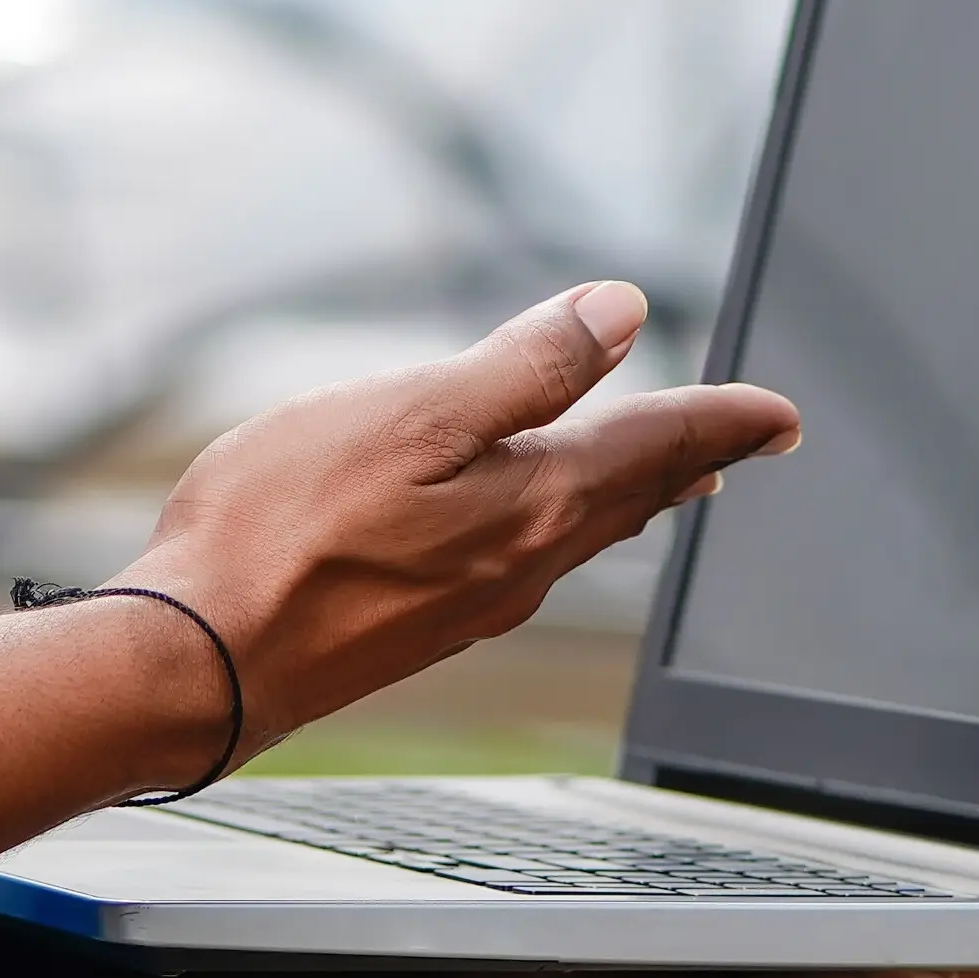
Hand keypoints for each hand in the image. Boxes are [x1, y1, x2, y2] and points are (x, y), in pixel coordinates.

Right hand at [0, 285, 794, 940]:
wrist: (197, 663)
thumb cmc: (287, 530)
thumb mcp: (415, 413)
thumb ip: (524, 367)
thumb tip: (620, 314)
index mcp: (537, 502)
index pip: (663, 447)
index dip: (726, 420)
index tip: (781, 415)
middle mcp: (523, 564)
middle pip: (633, 497)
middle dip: (691, 460)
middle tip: (741, 441)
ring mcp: (471, 604)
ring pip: (579, 535)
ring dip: (629, 496)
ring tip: (659, 476)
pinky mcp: (417, 627)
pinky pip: (520, 564)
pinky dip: (556, 527)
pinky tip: (530, 527)